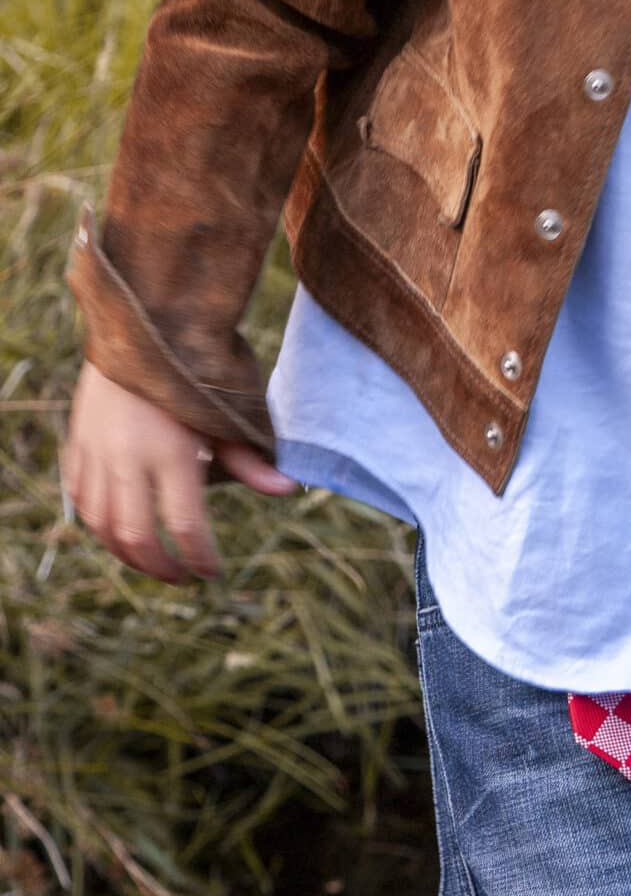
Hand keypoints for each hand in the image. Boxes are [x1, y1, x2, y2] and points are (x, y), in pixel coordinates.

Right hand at [60, 359, 298, 584]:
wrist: (144, 319)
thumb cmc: (197, 364)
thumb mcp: (228, 410)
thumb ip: (249, 457)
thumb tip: (286, 489)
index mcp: (171, 452)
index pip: (185, 525)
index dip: (200, 558)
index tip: (211, 573)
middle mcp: (128, 457)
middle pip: (135, 536)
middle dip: (160, 566)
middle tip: (182, 576)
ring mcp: (97, 450)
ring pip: (100, 524)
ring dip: (125, 551)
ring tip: (152, 559)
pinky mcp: (80, 440)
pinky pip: (79, 496)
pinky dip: (96, 521)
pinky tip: (117, 527)